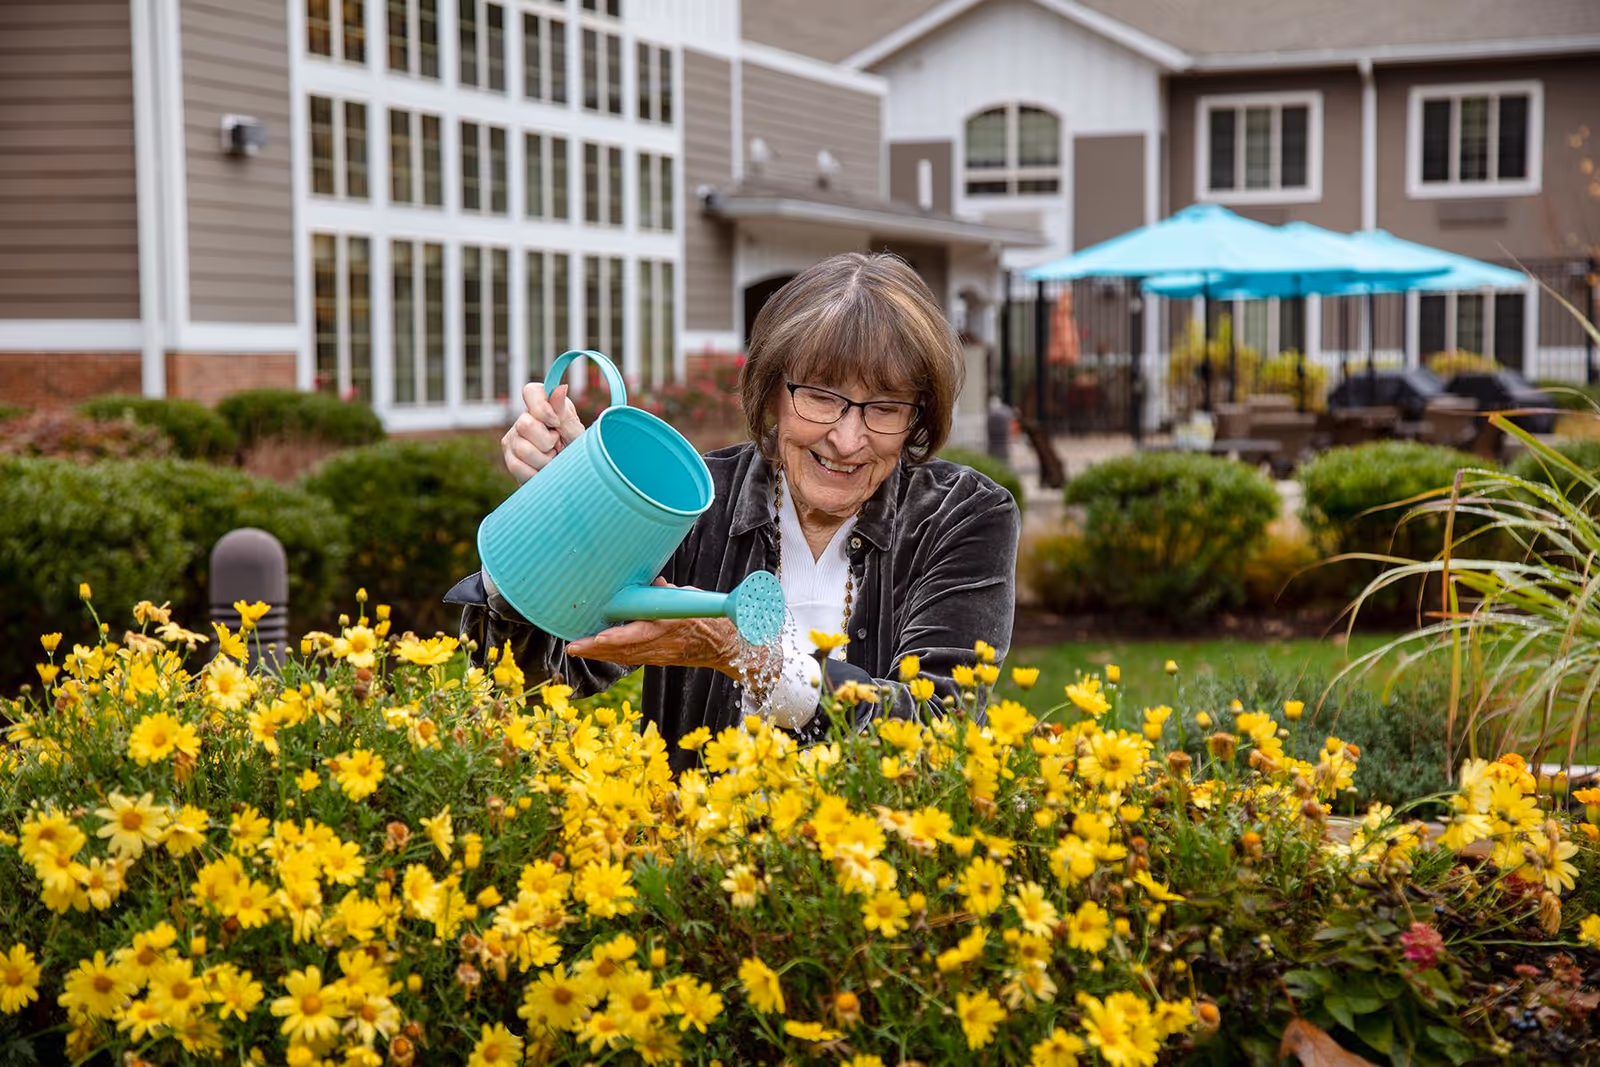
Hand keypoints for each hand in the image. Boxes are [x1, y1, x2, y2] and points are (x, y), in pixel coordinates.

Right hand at [502, 381, 585, 483]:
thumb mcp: (576, 433)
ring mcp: (513, 438)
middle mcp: (523, 418)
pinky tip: (544, 471)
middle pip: (525, 424)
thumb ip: (565, 414)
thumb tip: (561, 388)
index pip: (530, 391)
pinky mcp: (510, 459)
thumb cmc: (576, 451)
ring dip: (545, 460)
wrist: (570, 476)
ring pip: (523, 449)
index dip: (542, 408)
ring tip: (553, 460)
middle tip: (557, 446)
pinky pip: (517, 467)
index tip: (556, 423)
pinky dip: (536, 473)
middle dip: (547, 441)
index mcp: (544, 405)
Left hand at [566, 580, 741, 676]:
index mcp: (671, 628)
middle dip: (596, 650)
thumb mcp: (690, 599)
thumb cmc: (708, 618)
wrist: (725, 646)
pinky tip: (595, 652)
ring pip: (624, 657)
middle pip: (624, 650)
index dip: (617, 638)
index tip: (596, 638)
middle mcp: (662, 645)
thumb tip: (654, 582)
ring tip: (576, 649)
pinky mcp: (658, 659)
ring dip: (599, 655)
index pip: (639, 635)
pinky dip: (611, 655)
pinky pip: (630, 658)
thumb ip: (668, 593)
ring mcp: (659, 655)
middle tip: (572, 647)